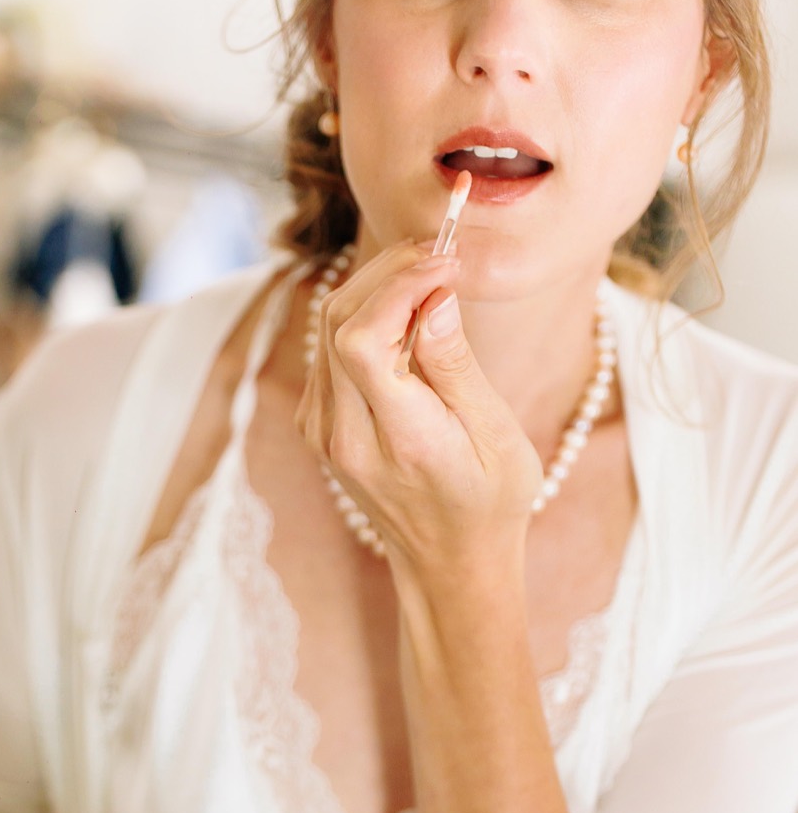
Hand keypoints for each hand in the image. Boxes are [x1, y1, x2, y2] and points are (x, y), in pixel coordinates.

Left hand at [300, 240, 541, 574]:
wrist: (448, 561)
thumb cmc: (487, 501)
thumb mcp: (494, 436)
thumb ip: (455, 365)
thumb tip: (434, 297)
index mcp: (395, 440)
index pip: (362, 339)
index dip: (398, 284)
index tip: (448, 263)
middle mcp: (343, 435)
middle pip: (337, 320)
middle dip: (388, 270)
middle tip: (442, 251)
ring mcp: (322, 429)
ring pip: (327, 326)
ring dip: (375, 284)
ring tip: (430, 267)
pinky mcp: (318, 421)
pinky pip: (329, 346)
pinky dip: (365, 311)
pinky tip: (408, 304)